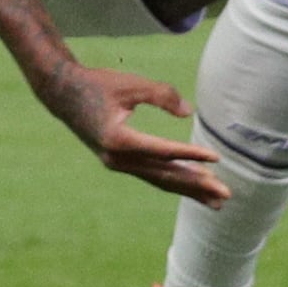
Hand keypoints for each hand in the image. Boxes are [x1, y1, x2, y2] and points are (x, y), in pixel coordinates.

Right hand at [30, 58, 222, 203]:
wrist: (62, 94)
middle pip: (164, 175)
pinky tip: (191, 185)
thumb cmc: (97, 84)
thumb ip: (160, 94)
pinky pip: (151, 175)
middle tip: (225, 194)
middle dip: (196, 186)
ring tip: (215, 202)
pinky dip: (172, 181)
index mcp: (118, 140)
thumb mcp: (129, 84)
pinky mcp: (119, 162)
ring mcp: (117, 163)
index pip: (163, 152)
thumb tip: (188, 112)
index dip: (191, 155)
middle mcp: (117, 158)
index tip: (216, 159)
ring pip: (159, 179)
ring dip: (188, 189)